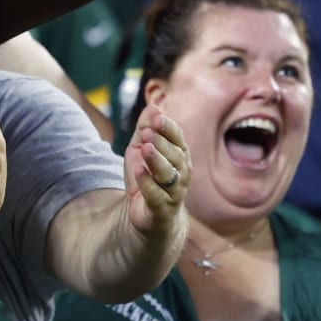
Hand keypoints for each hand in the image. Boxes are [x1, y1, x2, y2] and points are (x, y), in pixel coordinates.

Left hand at [123, 103, 189, 236]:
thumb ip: (145, 128)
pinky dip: (148, 184)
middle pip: (174, 155)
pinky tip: (139, 172)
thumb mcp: (140, 149)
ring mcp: (174, 193)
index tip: (157, 118)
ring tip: (145, 149)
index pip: (178, 139)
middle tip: (146, 132)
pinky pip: (157, 196)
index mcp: (179, 156)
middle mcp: (181, 173)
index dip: (168, 129)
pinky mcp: (161, 210)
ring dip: (157, 161)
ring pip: (168, 175)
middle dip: (161, 143)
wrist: (145, 213)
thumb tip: (153, 106)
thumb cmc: (147, 176)